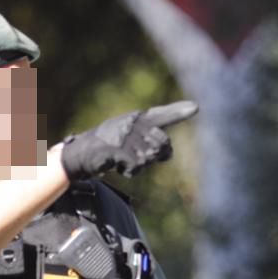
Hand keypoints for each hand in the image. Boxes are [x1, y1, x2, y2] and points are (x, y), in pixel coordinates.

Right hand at [60, 101, 198, 180]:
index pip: (161, 115)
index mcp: (138, 119)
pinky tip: (117, 164)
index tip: (195, 108)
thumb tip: (169, 153)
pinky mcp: (117, 149)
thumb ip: (152, 144)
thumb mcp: (131, 140)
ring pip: (149, 158)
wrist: (81, 153)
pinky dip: (128, 170)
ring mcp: (125, 136)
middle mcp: (133, 124)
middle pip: (162, 144)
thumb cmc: (109, 145)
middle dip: (156, 155)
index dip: (178, 112)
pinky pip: (135, 166)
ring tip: (123, 158)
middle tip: (138, 155)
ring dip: (139, 164)